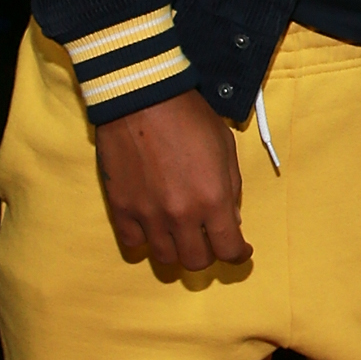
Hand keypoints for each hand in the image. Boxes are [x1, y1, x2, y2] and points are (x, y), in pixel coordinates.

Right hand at [95, 89, 250, 269]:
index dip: (238, 254)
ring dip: (176, 249)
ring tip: (179, 234)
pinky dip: (144, 240)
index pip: (229, 250)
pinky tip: (151, 227)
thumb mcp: (225, 148)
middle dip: (208, 253)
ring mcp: (148, 215)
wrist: (141, 98)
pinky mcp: (121, 208)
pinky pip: (132, 243)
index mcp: (213, 200)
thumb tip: (230, 219)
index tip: (239, 250)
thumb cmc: (189, 117)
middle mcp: (181, 215)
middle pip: (196, 261)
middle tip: (208, 239)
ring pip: (165, 258)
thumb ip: (231, 188)